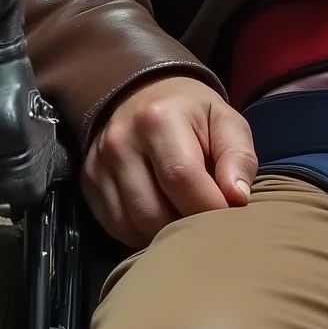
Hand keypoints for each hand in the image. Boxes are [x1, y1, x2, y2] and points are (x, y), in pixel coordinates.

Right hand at [82, 77, 257, 244]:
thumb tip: (237, 198)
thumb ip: (238, 157)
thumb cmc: (192, 114)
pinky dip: (142, 233)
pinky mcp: (89, 184)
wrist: (142, 94)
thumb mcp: (225, 122)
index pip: (183, 180)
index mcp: (158, 120)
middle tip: (208, 221)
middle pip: (155, 211)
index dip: (211, 208)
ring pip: (134, 225)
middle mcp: (121, 143)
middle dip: (188, 226)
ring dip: (165, 234)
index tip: (230, 215)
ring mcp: (99, 165)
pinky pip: (117, 227)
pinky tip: (161, 218)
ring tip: (185, 217)